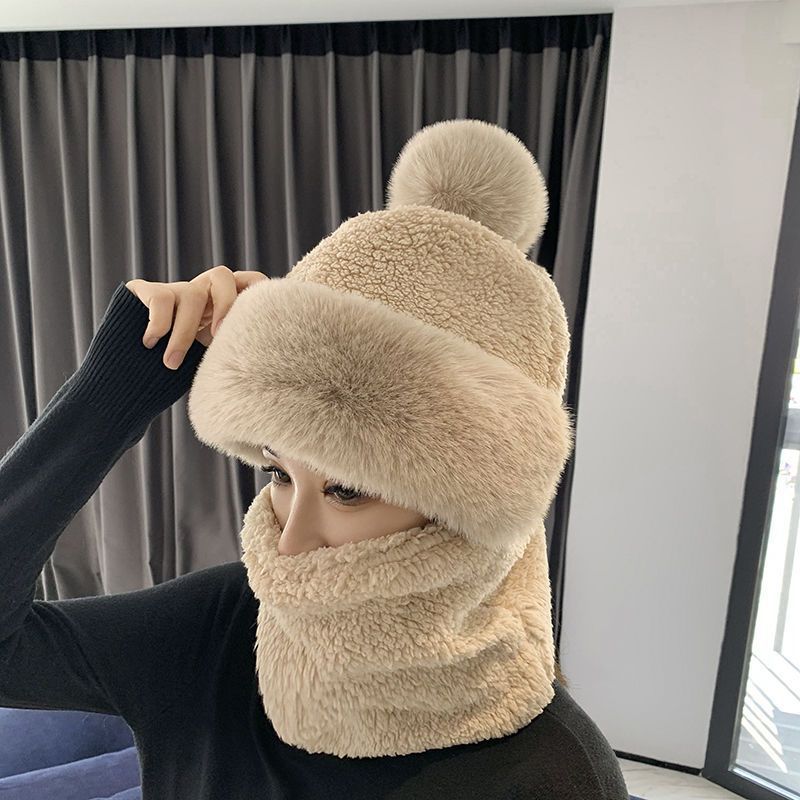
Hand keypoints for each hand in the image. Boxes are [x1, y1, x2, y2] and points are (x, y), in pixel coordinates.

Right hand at [125, 266, 266, 369]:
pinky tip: (150, 343)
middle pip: (221, 276)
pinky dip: (159, 324)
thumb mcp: (211, 359)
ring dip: (184, 333)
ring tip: (171, 362)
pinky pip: (161, 299)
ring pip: (191, 295)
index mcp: (221, 305)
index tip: (250, 322)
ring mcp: (174, 290)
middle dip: (224, 304)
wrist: (131, 375)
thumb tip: (261, 367)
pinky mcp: (144, 291)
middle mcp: (200, 293)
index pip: (248, 281)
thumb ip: (232, 350)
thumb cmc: (180, 370)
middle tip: (217, 338)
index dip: (255, 291)